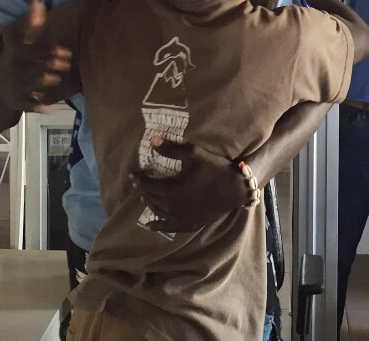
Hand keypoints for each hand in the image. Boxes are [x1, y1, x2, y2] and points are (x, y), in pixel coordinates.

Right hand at [0, 0, 71, 110]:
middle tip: (65, 63)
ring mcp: (15, 87)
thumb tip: (38, 2)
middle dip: (47, 65)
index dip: (46, 50)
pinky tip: (48, 107)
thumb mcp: (17, 42)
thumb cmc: (12, 61)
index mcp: (15, 54)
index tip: (64, 50)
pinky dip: (37, 106)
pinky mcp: (18, 102)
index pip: (30, 50)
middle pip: (32, 66)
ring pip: (31, 85)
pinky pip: (29, 105)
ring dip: (42, 82)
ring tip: (55, 78)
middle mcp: (14, 70)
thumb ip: (30, 24)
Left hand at [131, 137, 248, 232]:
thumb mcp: (194, 154)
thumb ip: (171, 149)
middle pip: (152, 199)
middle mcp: (173, 206)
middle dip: (143, 190)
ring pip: (159, 212)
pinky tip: (150, 225)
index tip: (132, 174)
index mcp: (172, 188)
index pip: (148, 185)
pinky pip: (170, 227)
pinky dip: (158, 226)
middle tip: (138, 184)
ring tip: (144, 198)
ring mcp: (182, 217)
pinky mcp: (191, 223)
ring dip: (150, 204)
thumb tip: (152, 141)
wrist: (236, 188)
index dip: (139, 179)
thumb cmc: (214, 169)